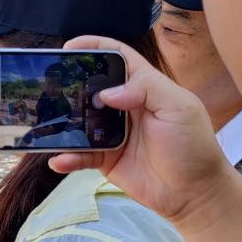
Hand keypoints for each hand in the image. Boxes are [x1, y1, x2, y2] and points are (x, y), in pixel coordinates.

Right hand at [47, 35, 236, 225]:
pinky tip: (60, 159)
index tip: (68, 48)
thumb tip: (106, 93)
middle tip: (49, 86)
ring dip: (64, 123)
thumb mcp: (179, 107)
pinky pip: (81, 155)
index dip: (94, 47)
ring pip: (80, 122)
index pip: (117, 58)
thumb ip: (146, 88)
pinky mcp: (106, 159)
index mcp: (144, 87)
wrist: (194, 194)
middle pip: (91, 87)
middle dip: (70, 84)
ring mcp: (112, 133)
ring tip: (46, 124)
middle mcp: (125, 106)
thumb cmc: (193, 146)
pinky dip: (68, 157)